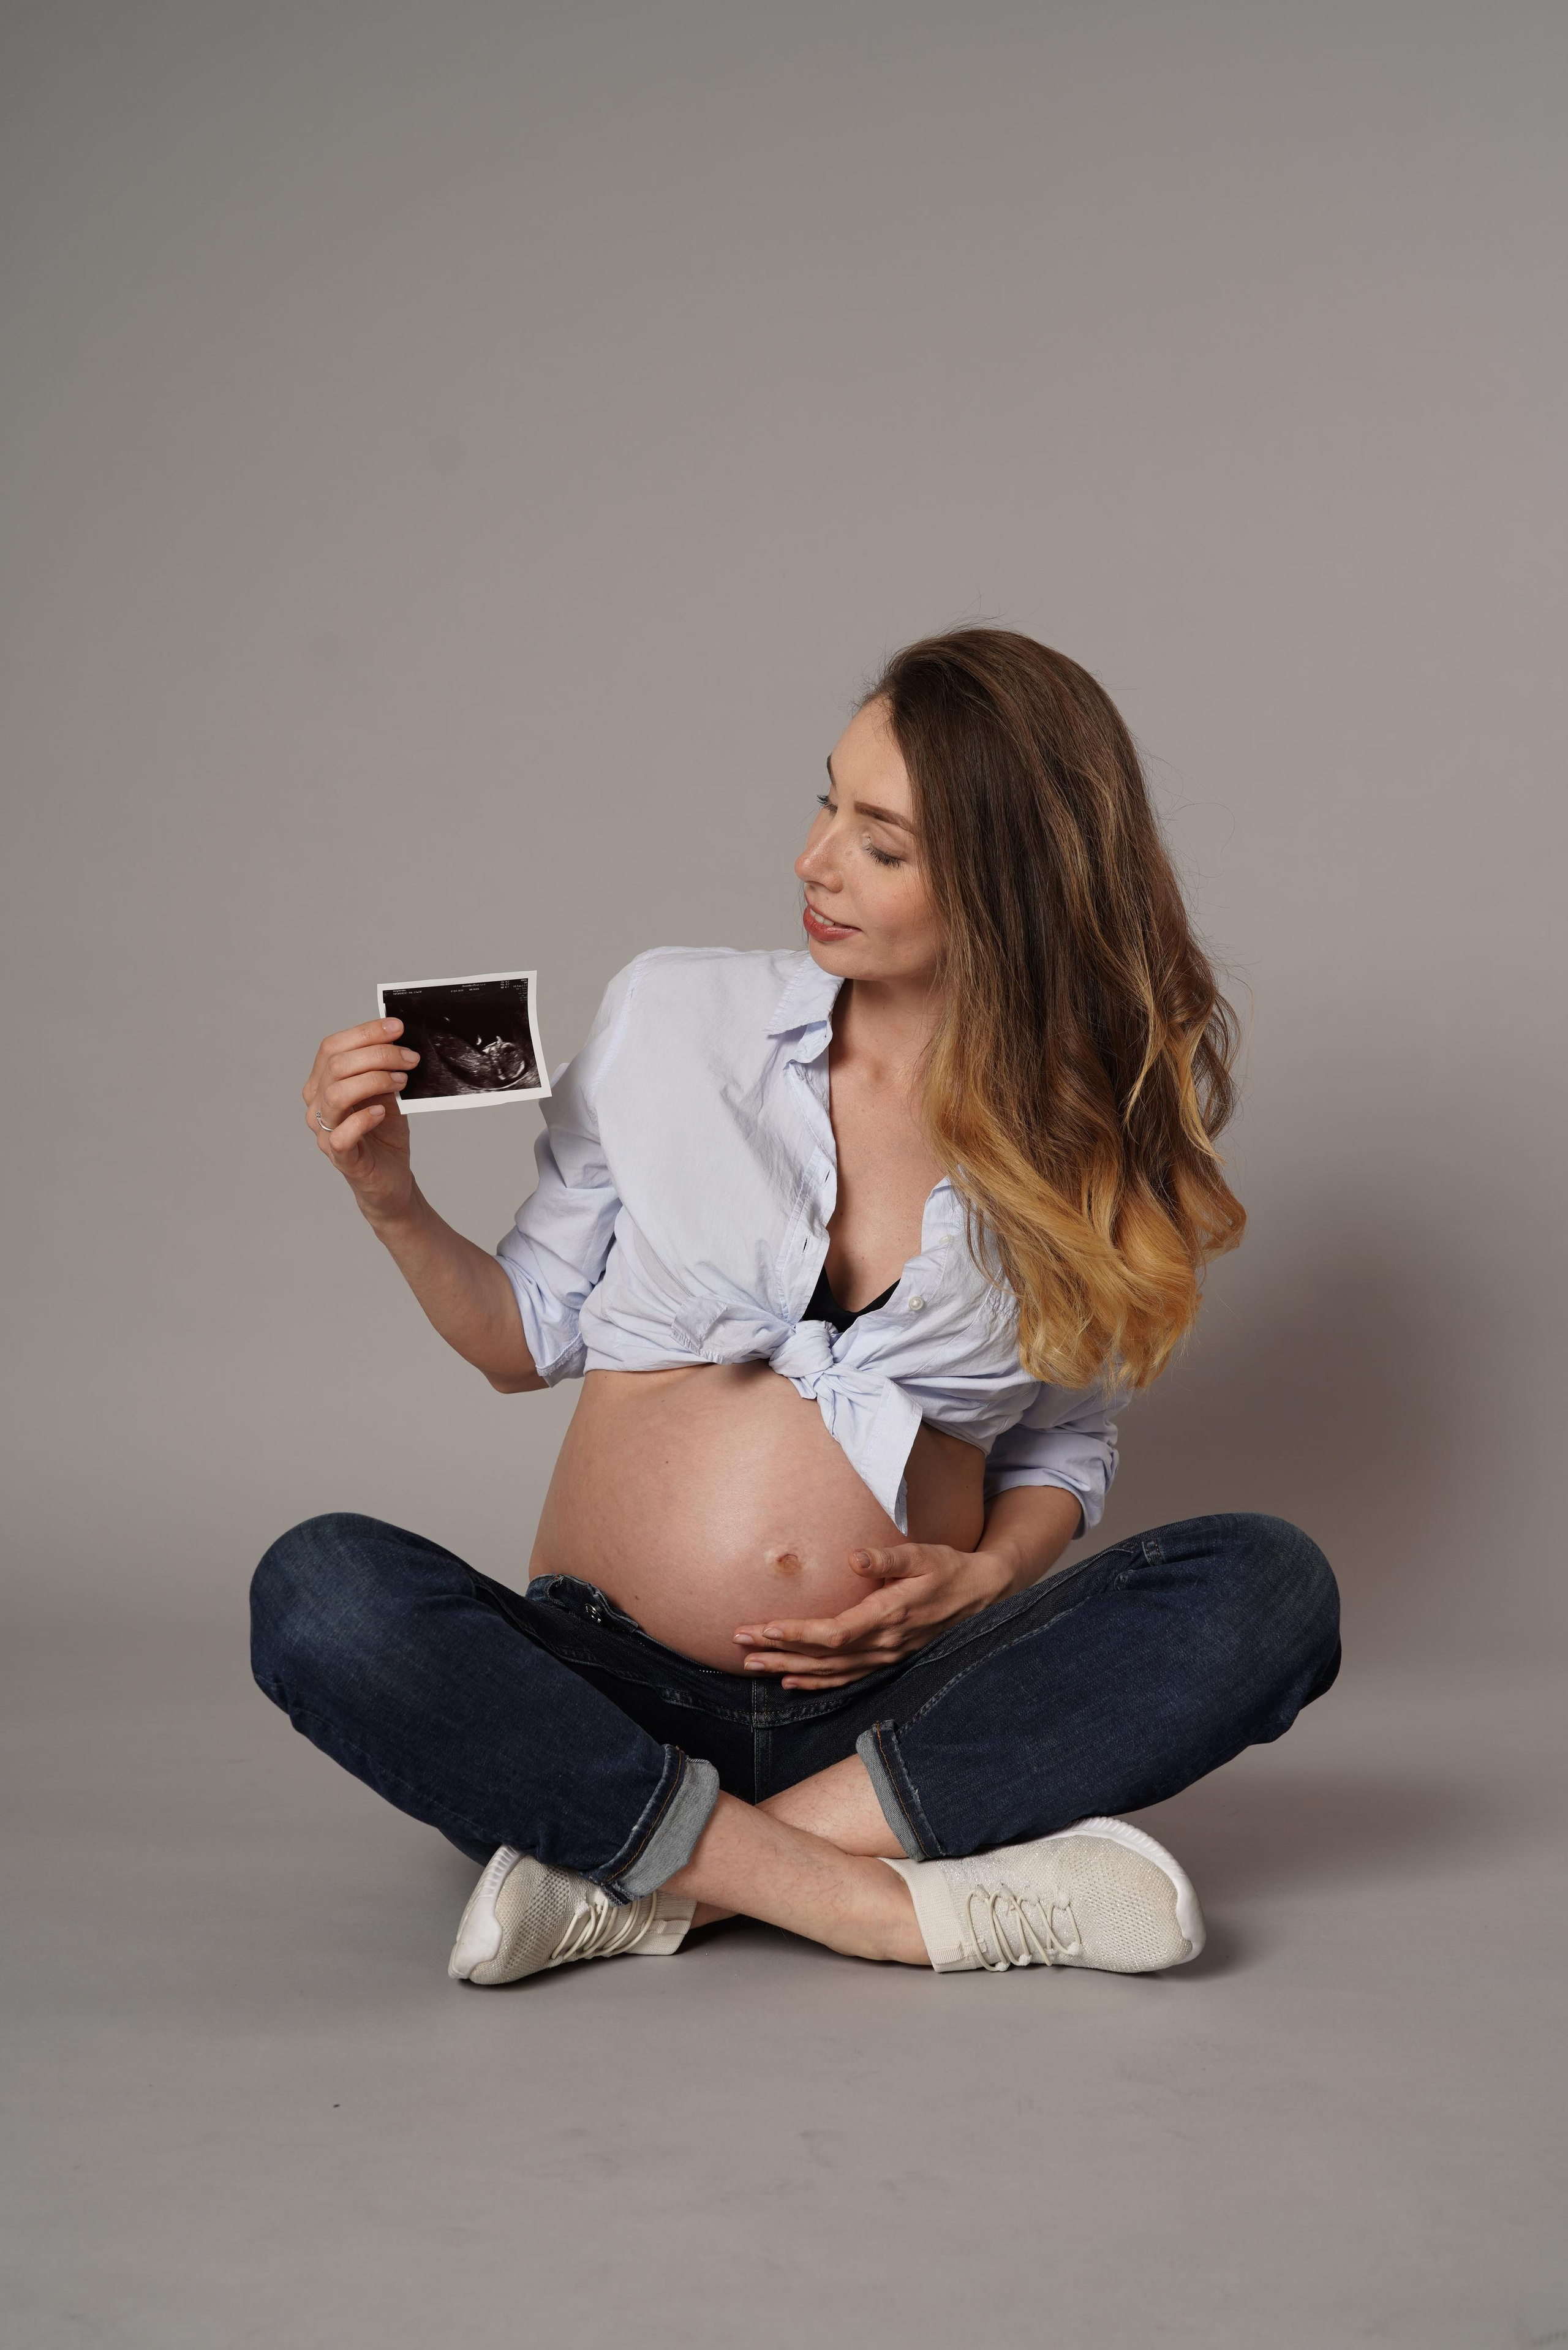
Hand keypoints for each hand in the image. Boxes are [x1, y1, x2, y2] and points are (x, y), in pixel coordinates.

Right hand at [302, 1017, 419, 1220]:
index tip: (397, 1027)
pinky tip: (383, 1112)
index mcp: (322, 1082)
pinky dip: (364, 1119)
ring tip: (401, 1081)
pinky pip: (342, 1134)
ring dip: (374, 1081)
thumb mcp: (386, 1091)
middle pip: (337, 1066)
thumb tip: (397, 1038)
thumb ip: (383, 1068)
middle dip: (378, 1055)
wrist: (391, 1176)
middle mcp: (316, 1104)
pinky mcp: (340, 1157)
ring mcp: (324, 1131)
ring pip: (336, 1094)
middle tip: (410, 1059)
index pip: (332, 1048)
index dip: (364, 1033)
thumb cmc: (385, 1131)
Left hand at [732, 1543, 1018, 1689]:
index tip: (768, 1627)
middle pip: (823, 1655)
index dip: (800, 1634)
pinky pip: (845, 1679)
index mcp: (889, 1615)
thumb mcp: (924, 1555)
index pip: (835, 1632)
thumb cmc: (949, 1569)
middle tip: (739, 1642)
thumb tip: (855, 1558)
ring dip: (789, 1667)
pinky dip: (815, 1683)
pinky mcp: (886, 1660)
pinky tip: (790, 1680)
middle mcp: (884, 1644)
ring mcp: (885, 1657)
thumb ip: (889, 1557)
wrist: (981, 1597)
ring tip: (752, 1663)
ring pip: (829, 1671)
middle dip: (779, 1649)